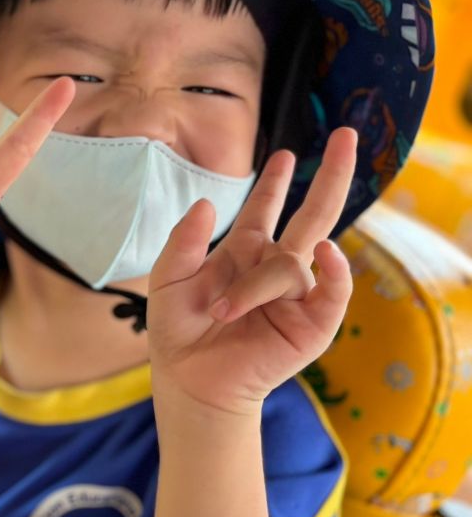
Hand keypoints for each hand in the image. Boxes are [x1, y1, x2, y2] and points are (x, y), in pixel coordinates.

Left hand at [146, 129, 357, 416]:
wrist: (190, 381)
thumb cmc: (178, 333)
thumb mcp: (168, 280)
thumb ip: (183, 241)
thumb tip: (207, 202)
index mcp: (244, 254)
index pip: (266, 209)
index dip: (276, 182)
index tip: (286, 154)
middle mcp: (277, 268)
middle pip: (313, 214)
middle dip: (332, 175)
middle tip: (348, 135)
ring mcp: (299, 295)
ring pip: (291, 264)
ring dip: (253, 287)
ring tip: (220, 311)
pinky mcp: (314, 324)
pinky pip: (333, 290)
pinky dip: (334, 271)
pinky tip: (324, 254)